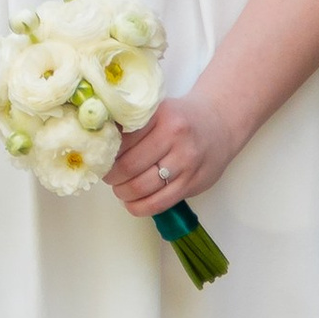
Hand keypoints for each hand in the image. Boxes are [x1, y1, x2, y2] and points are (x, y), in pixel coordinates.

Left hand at [106, 87, 236, 218]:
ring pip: (142, 187)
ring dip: (123, 193)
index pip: (122, 140)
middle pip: (128, 167)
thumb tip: (98, 141)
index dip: (106, 153)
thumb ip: (131, 124)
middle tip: (107, 176)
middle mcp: (175, 138)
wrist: (220, 124)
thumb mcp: (158, 111)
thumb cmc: (181, 118)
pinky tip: (133, 202)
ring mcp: (186, 163)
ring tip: (120, 189)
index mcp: (161, 116)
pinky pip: (159, 203)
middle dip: (111, 176)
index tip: (100, 157)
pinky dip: (139, 207)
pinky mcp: (193, 183)